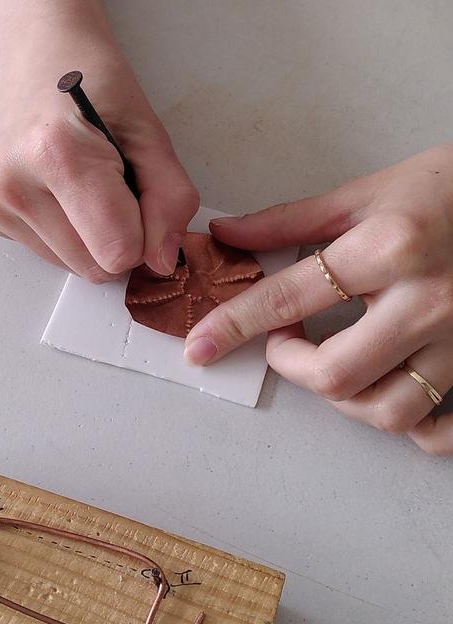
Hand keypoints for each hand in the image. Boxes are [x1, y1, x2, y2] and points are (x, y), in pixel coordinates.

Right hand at [0, 0, 197, 282]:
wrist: (38, 57)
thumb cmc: (96, 85)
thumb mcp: (150, 134)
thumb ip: (170, 201)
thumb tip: (162, 263)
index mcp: (57, 154)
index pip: (117, 252)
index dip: (143, 234)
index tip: (137, 196)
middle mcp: (13, 183)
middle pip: (94, 268)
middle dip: (115, 238)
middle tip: (110, 186)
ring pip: (71, 268)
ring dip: (89, 239)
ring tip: (80, 185)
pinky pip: (47, 256)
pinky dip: (64, 233)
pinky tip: (56, 191)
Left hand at [183, 144, 452, 455]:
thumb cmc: (450, 188)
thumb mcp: (369, 192)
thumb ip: (291, 220)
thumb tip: (226, 236)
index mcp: (388, 248)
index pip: (287, 298)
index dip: (233, 325)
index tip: (198, 347)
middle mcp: (426, 301)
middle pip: (335, 375)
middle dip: (292, 367)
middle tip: (288, 344)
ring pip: (386, 411)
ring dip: (343, 399)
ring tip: (337, 364)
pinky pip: (441, 432)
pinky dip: (410, 429)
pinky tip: (390, 397)